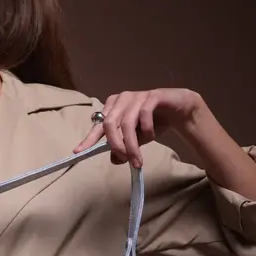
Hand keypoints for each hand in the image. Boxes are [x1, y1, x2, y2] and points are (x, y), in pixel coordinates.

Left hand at [74, 88, 204, 168]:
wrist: (178, 110)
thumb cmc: (152, 124)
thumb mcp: (135, 140)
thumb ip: (123, 148)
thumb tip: (114, 160)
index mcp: (112, 108)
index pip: (98, 126)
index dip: (88, 139)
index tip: (78, 152)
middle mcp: (121, 99)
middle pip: (109, 124)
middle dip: (115, 145)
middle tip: (124, 160)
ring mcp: (136, 96)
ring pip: (126, 123)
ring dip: (132, 145)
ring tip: (137, 160)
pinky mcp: (152, 95)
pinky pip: (144, 114)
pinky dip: (147, 130)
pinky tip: (151, 136)